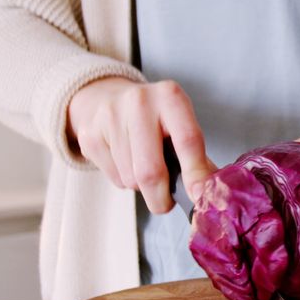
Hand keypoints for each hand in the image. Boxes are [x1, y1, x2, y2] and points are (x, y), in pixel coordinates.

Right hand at [67, 77, 215, 212]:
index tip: (201, 197)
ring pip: (131, 179)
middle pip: (151, 171)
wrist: (107, 97)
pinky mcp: (90, 136)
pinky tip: (125, 160)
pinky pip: (114, 178)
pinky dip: (124, 180)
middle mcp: (139, 102)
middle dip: (161, 197)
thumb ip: (196, 156)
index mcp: (170, 96)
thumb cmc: (154, 119)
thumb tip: (209, 191)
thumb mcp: (180, 124)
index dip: (195, 174)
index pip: (187, 141)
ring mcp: (110, 117)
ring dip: (141, 187)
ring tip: (144, 166)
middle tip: (166, 202)